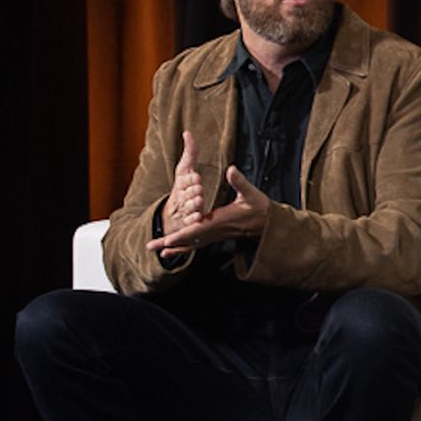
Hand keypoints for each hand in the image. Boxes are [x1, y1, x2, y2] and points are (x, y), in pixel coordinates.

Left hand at [149, 166, 271, 257]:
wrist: (269, 224)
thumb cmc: (260, 208)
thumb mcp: (251, 193)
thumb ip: (239, 181)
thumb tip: (231, 170)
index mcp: (221, 220)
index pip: (197, 229)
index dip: (182, 234)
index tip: (167, 239)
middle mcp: (216, 231)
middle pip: (189, 240)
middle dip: (170, 243)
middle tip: (150, 246)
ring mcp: (216, 235)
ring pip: (192, 244)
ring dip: (175, 247)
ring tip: (158, 250)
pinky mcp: (217, 235)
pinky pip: (198, 244)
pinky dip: (185, 247)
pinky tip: (176, 250)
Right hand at [163, 131, 205, 233]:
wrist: (171, 213)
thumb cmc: (182, 187)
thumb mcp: (184, 169)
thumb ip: (190, 152)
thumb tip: (187, 132)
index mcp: (181, 182)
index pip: (184, 179)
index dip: (190, 178)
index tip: (196, 176)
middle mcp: (181, 195)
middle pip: (186, 193)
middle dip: (192, 190)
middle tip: (199, 188)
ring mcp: (183, 209)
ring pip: (188, 207)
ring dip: (193, 203)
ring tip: (199, 200)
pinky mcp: (186, 222)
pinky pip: (189, 221)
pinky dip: (193, 220)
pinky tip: (199, 217)